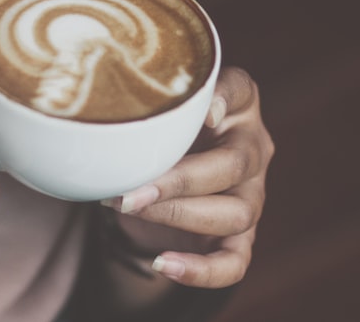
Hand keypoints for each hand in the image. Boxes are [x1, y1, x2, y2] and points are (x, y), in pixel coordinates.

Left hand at [103, 66, 273, 288]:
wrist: (163, 174)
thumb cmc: (160, 130)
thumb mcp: (156, 107)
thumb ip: (145, 102)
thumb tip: (105, 116)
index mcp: (237, 105)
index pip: (240, 89)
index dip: (225, 98)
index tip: (204, 112)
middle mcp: (253, 148)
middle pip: (233, 164)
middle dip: (178, 180)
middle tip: (129, 190)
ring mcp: (252, 195)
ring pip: (236, 213)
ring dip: (178, 215)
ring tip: (129, 209)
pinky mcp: (242, 237)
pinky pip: (235, 263)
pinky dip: (201, 271)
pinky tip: (162, 264)